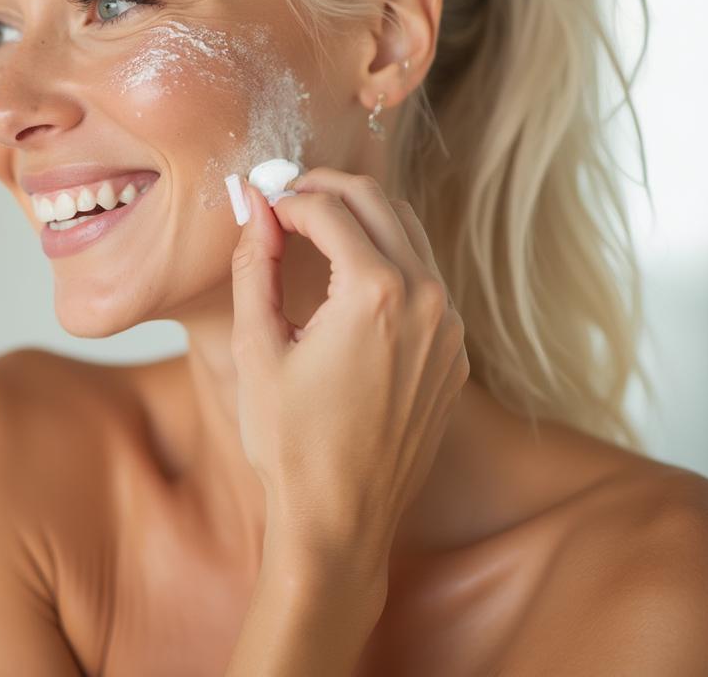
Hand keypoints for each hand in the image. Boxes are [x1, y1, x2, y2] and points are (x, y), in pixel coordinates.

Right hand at [228, 167, 469, 581]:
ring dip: (362, 218)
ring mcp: (449, 328)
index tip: (262, 207)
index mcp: (377, 294)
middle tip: (288, 198)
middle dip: (328, 189)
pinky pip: (427, 278)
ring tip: (315, 229)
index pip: (329, 208)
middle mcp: (427, 300)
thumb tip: (255, 210)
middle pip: (378, 201)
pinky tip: (350, 279)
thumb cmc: (291, 442)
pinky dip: (389, 258)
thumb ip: (254, 265)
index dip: (286, 198)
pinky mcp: (454, 352)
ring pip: (409, 233)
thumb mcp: (255, 346)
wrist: (340, 519)